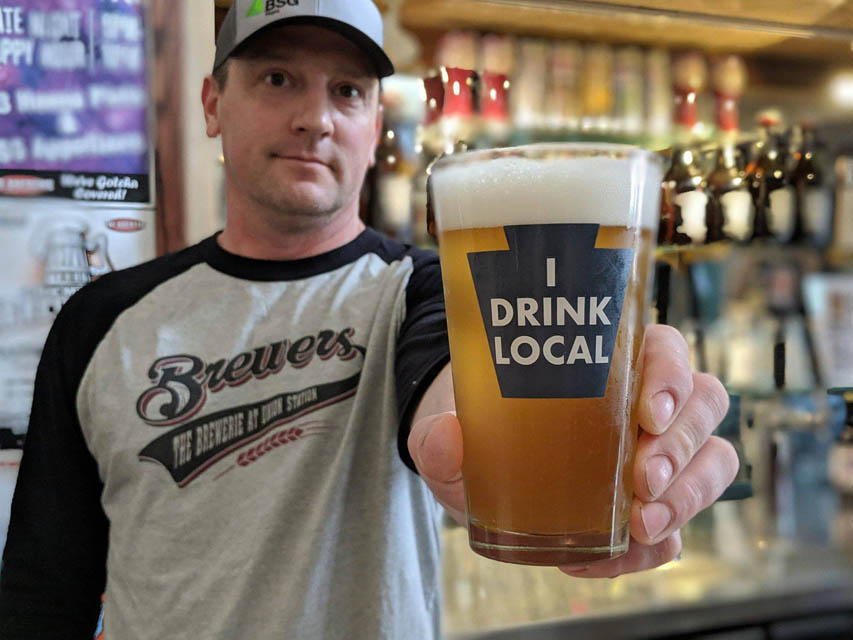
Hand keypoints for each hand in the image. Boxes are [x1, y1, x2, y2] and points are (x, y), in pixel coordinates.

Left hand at [408, 325, 738, 577]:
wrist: (476, 466)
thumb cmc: (479, 425)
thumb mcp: (449, 425)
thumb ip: (439, 432)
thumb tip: (445, 438)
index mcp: (610, 363)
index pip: (665, 350)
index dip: (671, 376)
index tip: (646, 413)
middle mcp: (647, 405)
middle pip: (705, 405)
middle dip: (682, 446)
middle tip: (642, 479)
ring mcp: (657, 457)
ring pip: (713, 462)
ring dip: (689, 495)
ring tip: (640, 523)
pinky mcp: (650, 510)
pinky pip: (675, 531)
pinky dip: (650, 549)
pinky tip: (600, 557)